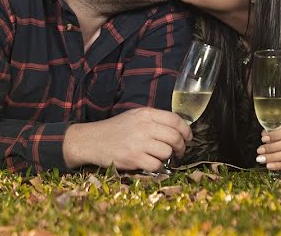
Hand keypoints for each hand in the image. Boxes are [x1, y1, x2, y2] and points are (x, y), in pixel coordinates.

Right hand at [63, 108, 191, 171]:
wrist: (92, 140)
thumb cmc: (116, 129)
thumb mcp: (135, 116)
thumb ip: (154, 119)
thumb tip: (178, 127)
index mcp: (146, 114)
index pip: (175, 120)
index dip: (186, 130)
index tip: (188, 137)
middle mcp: (144, 127)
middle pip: (175, 137)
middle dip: (182, 146)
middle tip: (180, 151)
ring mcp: (139, 143)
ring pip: (167, 152)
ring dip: (168, 156)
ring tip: (161, 156)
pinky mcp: (133, 158)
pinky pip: (157, 165)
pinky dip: (158, 166)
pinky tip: (151, 163)